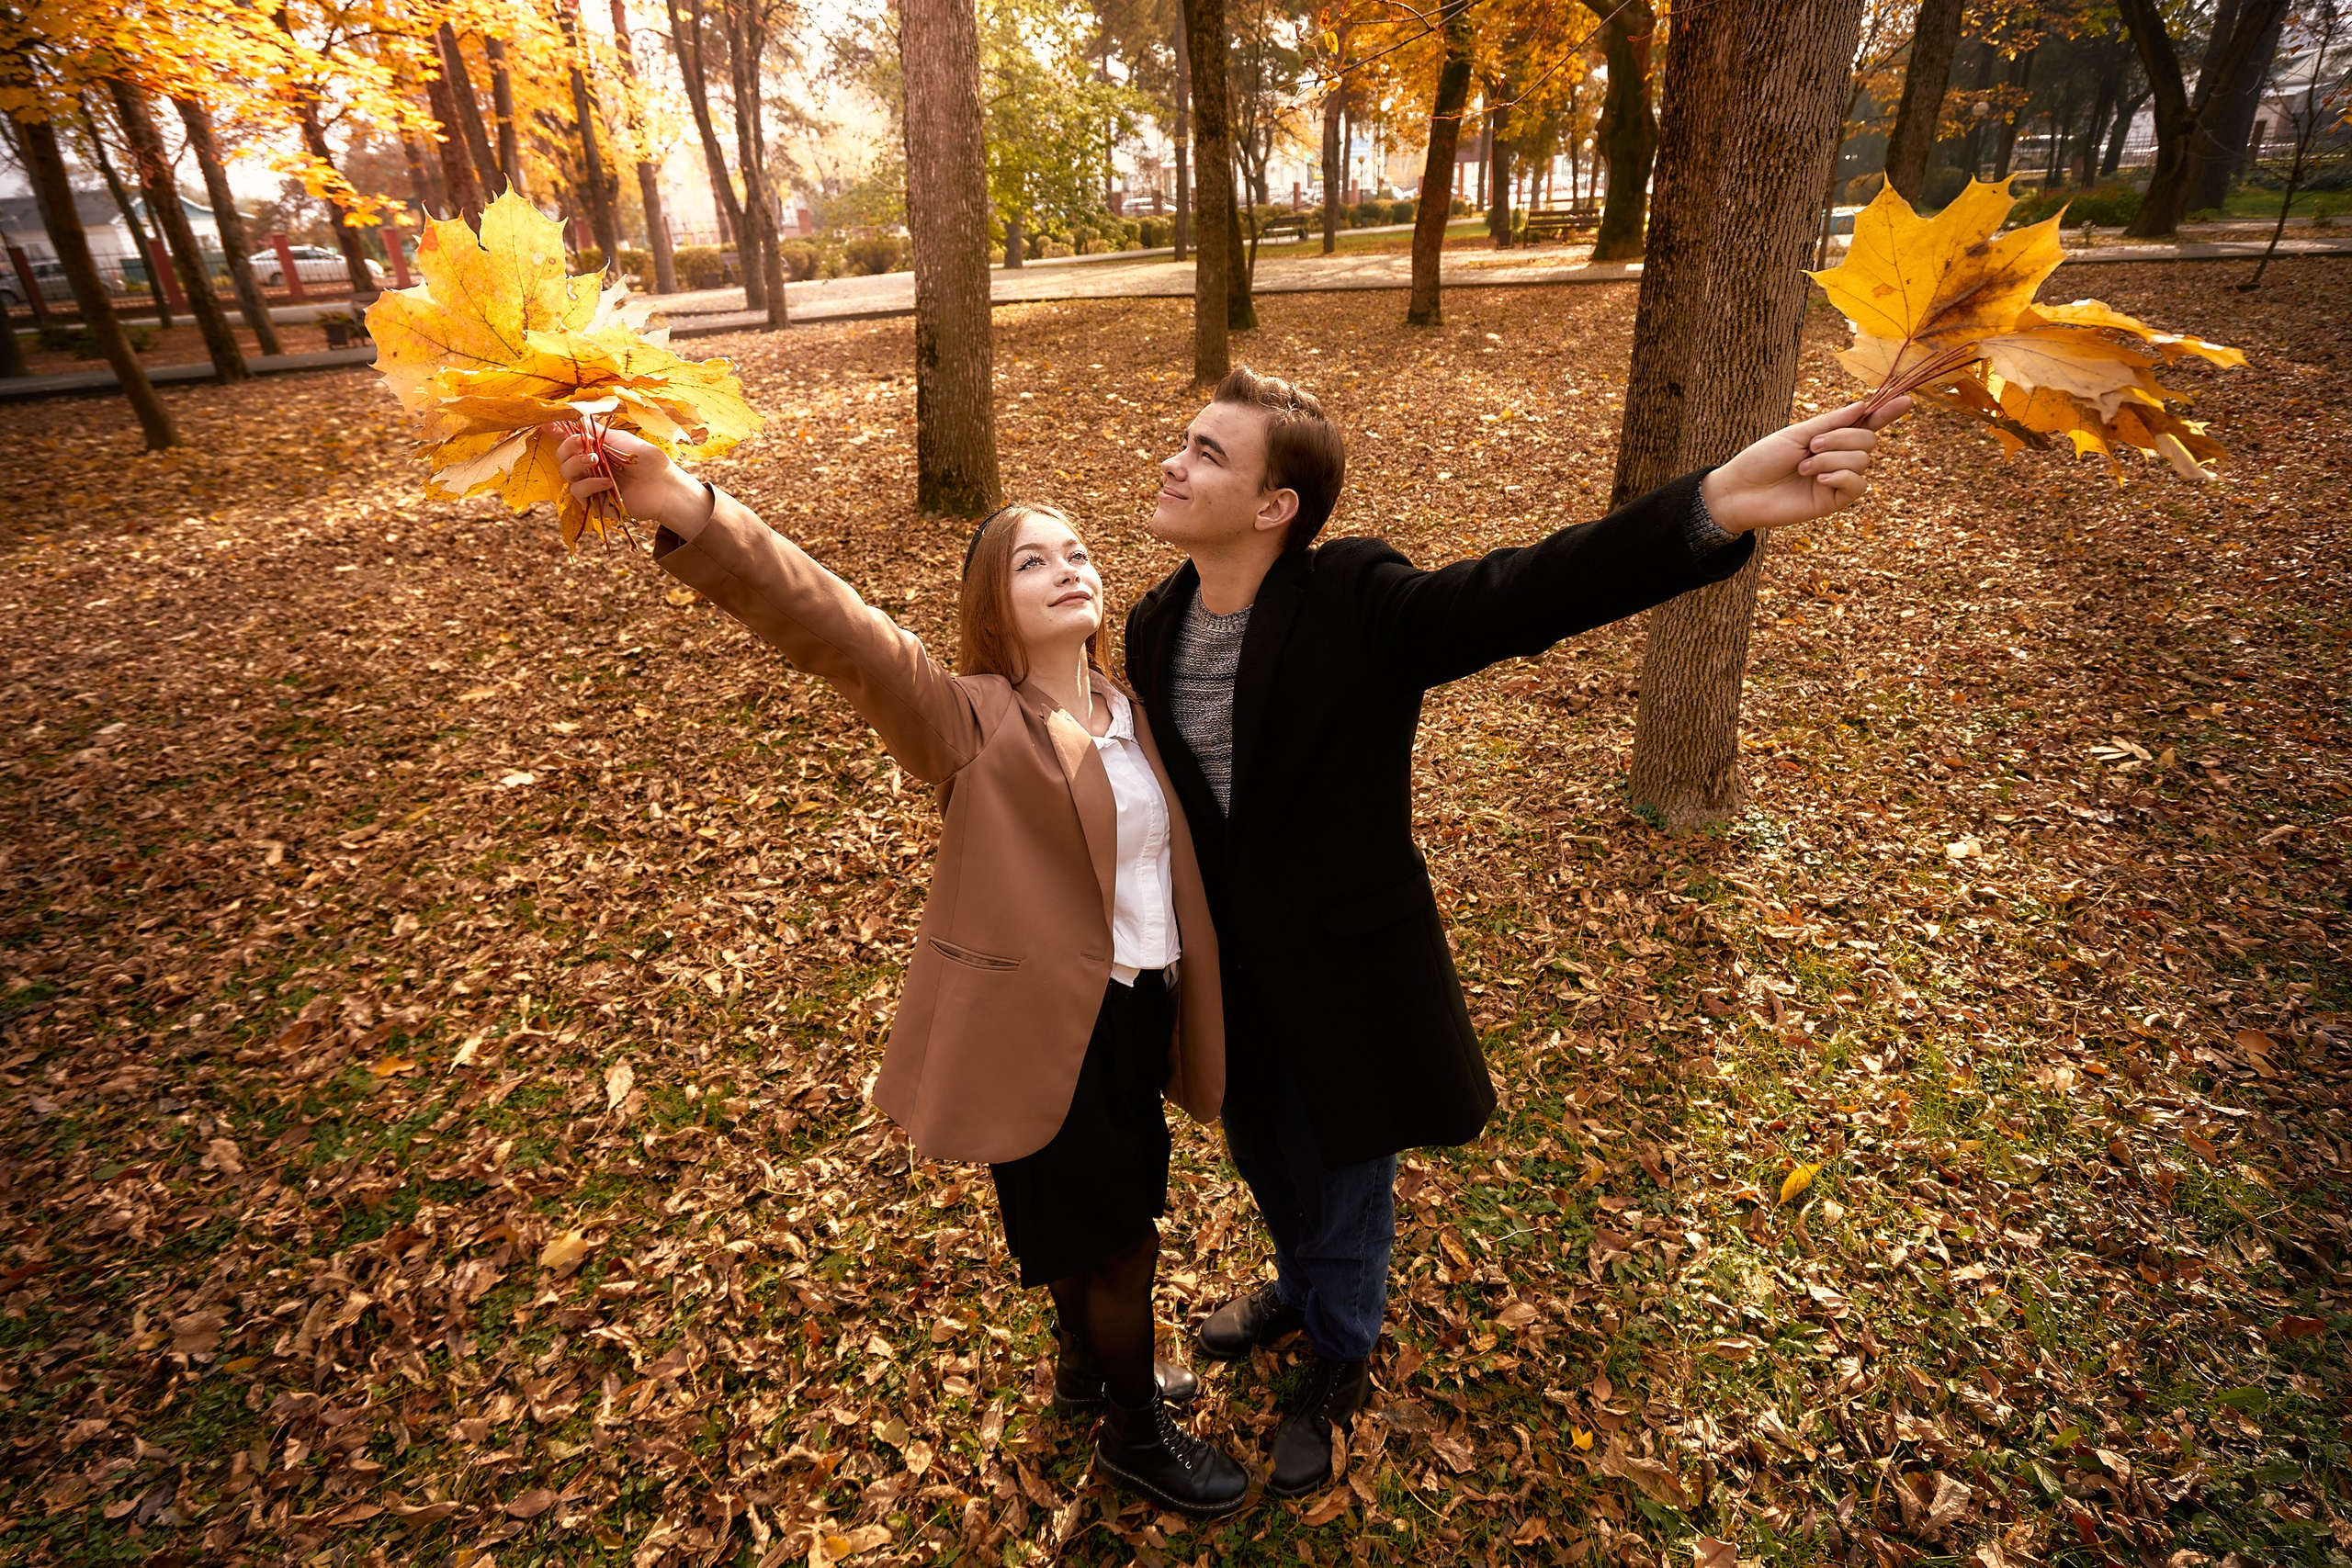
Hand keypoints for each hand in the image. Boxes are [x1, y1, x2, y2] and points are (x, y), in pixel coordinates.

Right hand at [546, 422, 711, 532]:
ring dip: (577, 464)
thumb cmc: (647, 461)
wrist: (664, 485)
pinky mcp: (595, 502)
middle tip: (584, 443)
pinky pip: (579, 492)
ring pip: (566, 474)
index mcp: (594, 449)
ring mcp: (591, 484)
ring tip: (596, 460)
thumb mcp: (620, 440)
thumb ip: (596, 433)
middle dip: (568, 447)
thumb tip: (575, 421)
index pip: (568, 440)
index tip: (547, 422)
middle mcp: (589, 466)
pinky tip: (606, 481)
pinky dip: (590, 484)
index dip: (555, 431)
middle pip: (561, 457)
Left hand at [1699, 397, 1911, 534]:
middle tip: (1811, 447)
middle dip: (1842, 438)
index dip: (1887, 412)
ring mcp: (1839, 480)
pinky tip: (1818, 479)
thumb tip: (1864, 406)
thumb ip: (1832, 422)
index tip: (1907, 399)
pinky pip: (1858, 485)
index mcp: (1831, 437)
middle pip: (1869, 441)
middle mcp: (1840, 458)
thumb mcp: (1798, 434)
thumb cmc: (1763, 458)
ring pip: (1862, 460)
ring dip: (1831, 458)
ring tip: (1803, 467)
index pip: (1866, 423)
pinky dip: (1839, 475)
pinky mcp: (1834, 501)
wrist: (1742, 489)